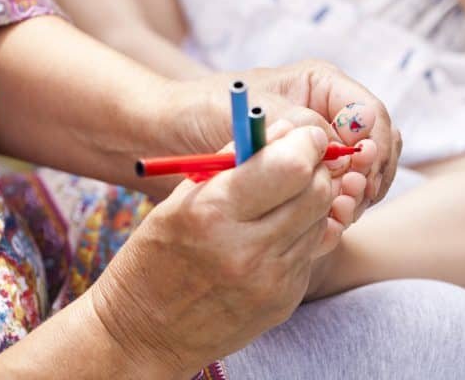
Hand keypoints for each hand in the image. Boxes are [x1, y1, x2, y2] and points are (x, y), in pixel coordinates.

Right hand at [91, 126, 339, 376]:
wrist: (144, 334)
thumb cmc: (157, 256)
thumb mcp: (182, 199)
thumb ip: (235, 160)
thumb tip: (282, 131)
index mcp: (214, 213)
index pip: (290, 166)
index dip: (306, 143)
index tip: (307, 136)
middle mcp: (247, 249)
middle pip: (317, 192)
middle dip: (315, 168)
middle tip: (302, 162)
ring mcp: (270, 280)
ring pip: (320, 220)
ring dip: (310, 201)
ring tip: (279, 202)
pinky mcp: (283, 301)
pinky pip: (309, 252)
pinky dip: (299, 235)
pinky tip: (271, 238)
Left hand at [157, 60, 401, 226]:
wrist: (167, 136)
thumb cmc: (203, 110)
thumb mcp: (253, 113)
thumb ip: (299, 125)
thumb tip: (342, 150)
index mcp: (322, 88)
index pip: (370, 114)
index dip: (373, 144)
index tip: (357, 170)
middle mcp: (329, 117)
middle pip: (378, 147)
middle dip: (371, 175)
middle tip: (349, 198)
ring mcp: (322, 151)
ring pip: (365, 177)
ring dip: (357, 197)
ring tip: (336, 213)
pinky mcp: (309, 181)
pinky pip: (340, 199)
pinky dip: (339, 213)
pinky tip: (327, 224)